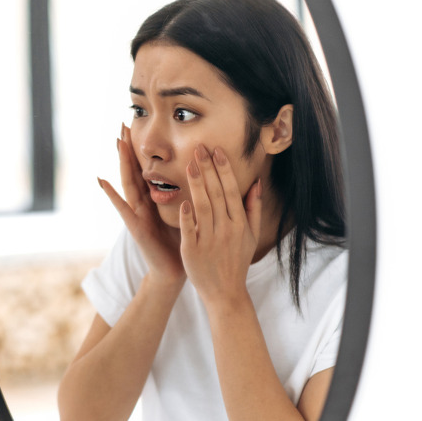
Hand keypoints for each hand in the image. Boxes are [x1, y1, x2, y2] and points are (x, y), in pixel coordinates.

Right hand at [98, 123, 185, 283]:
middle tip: (123, 124)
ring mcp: (136, 214)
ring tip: (116, 142)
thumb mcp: (186, 213)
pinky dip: (111, 194)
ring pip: (128, 182)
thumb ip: (187, 194)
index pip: (147, 169)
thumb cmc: (182, 243)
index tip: (140, 127)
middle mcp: (142, 204)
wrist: (174, 270)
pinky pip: (122, 207)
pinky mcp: (135, 226)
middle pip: (134, 170)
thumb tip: (203, 174)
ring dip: (122, 162)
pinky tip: (102, 180)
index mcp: (154, 200)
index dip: (142, 149)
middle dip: (129, 148)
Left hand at [179, 144, 261, 306]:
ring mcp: (209, 240)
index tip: (216, 150)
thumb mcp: (251, 236)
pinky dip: (187, 217)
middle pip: (216, 194)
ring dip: (197, 185)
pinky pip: (190, 230)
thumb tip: (257, 183)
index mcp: (240, 224)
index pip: (230, 190)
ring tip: (189, 165)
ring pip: (203, 208)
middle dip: (208, 169)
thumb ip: (253, 208)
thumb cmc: (236, 261)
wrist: (225, 292)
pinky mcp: (193, 251)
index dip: (223, 169)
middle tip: (199, 148)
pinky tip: (183, 201)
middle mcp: (226, 230)